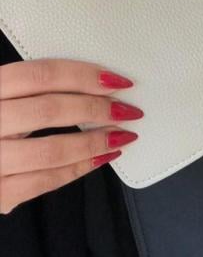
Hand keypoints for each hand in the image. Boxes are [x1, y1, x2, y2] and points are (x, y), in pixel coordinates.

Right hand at [0, 59, 142, 214]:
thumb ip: (21, 88)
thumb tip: (84, 80)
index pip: (40, 75)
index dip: (84, 76)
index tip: (117, 80)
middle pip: (50, 109)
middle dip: (97, 109)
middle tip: (128, 110)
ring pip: (52, 149)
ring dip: (95, 142)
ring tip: (122, 137)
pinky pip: (45, 181)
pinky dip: (79, 169)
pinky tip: (101, 158)